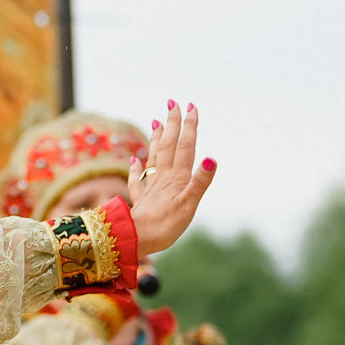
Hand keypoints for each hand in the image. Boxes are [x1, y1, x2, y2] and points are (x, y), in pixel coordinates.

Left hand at [124, 101, 216, 254]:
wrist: (135, 241)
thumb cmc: (164, 226)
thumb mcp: (188, 205)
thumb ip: (199, 182)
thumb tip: (210, 159)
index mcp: (176, 178)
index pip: (185, 147)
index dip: (189, 127)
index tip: (191, 106)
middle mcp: (163, 179)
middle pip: (167, 146)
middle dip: (172, 124)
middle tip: (172, 103)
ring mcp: (151, 188)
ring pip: (153, 158)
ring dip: (156, 139)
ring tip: (156, 122)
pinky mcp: (142, 202)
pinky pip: (137, 182)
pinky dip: (136, 169)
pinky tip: (134, 160)